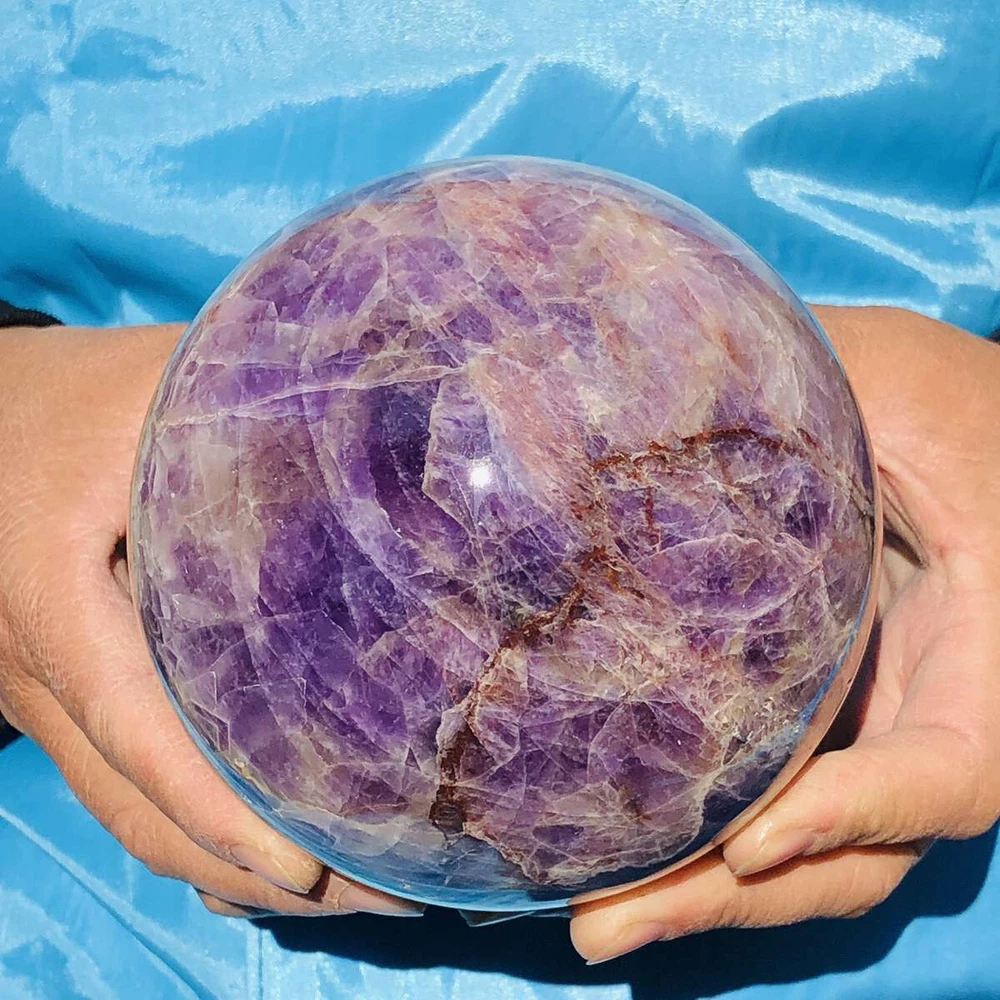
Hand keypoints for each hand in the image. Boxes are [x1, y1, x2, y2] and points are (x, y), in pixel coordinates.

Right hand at [0, 323, 421, 917]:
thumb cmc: (72, 400)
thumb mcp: (153, 389)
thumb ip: (248, 420)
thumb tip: (378, 435)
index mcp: (55, 601)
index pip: (135, 727)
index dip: (217, 809)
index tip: (308, 867)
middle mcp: (40, 673)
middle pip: (137, 805)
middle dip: (250, 869)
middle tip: (375, 898)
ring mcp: (45, 698)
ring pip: (127, 814)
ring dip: (226, 868)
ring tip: (346, 896)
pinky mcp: (65, 699)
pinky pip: (121, 789)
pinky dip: (191, 837)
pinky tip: (263, 863)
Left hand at [570, 306, 999, 962]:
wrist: (955, 427)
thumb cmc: (941, 394)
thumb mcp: (886, 376)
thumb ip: (815, 391)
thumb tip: (652, 385)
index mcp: (984, 640)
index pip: (951, 768)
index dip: (861, 813)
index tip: (749, 838)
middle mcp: (938, 705)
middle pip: (857, 848)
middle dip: (739, 895)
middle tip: (607, 924)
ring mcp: (876, 722)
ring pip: (810, 851)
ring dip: (704, 894)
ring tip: (590, 920)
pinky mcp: (824, 718)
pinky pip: (773, 802)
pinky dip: (701, 840)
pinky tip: (610, 851)